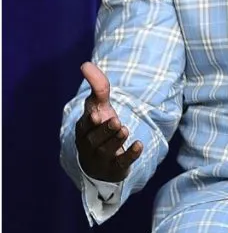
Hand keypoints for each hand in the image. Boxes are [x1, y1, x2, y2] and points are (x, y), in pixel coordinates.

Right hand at [74, 62, 142, 182]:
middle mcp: (89, 145)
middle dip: (105, 131)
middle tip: (116, 121)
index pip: (84, 126)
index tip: (97, 115)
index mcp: (83, 129)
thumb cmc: (99, 127)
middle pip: (94, 139)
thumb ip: (97, 87)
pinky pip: (121, 163)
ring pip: (106, 151)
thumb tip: (85, 64)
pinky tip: (139, 145)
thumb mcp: (98, 107)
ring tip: (125, 129)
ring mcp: (101, 159)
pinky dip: (130, 155)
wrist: (101, 161)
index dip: (90, 121)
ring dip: (116, 141)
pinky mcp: (115, 168)